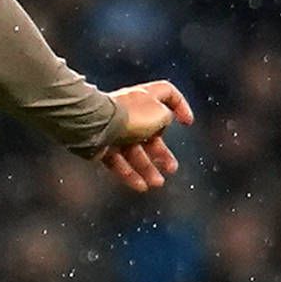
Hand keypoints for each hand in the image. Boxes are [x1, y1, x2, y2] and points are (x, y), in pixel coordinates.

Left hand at [92, 79, 193, 193]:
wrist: (93, 124)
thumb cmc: (129, 115)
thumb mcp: (160, 114)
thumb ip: (167, 118)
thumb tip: (162, 123)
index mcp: (145, 97)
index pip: (168, 94)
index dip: (181, 105)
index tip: (187, 122)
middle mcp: (130, 112)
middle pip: (150, 133)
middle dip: (162, 153)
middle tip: (171, 168)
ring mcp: (115, 129)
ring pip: (134, 151)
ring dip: (148, 168)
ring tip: (158, 183)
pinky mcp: (101, 146)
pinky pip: (118, 161)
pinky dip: (129, 174)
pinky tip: (141, 187)